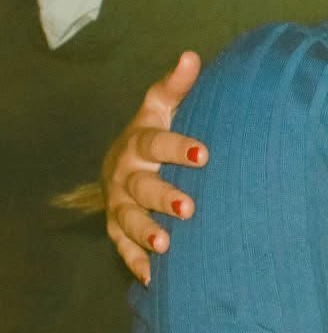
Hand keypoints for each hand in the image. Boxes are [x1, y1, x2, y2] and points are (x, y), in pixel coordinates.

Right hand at [102, 52, 206, 284]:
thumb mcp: (164, 107)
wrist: (126, 160)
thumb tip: (192, 55)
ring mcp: (118, 203)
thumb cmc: (157, 131)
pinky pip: (123, 248)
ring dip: (145, 233)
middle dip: (163, 197)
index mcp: (139, 142)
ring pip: (128, 219)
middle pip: (141, 186)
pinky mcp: (117, 228)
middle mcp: (125, 174)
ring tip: (166, 244)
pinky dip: (137, 263)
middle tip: (188, 208)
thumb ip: (177, 86)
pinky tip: (154, 277)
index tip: (205, 153)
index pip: (155, 142)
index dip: (178, 147)